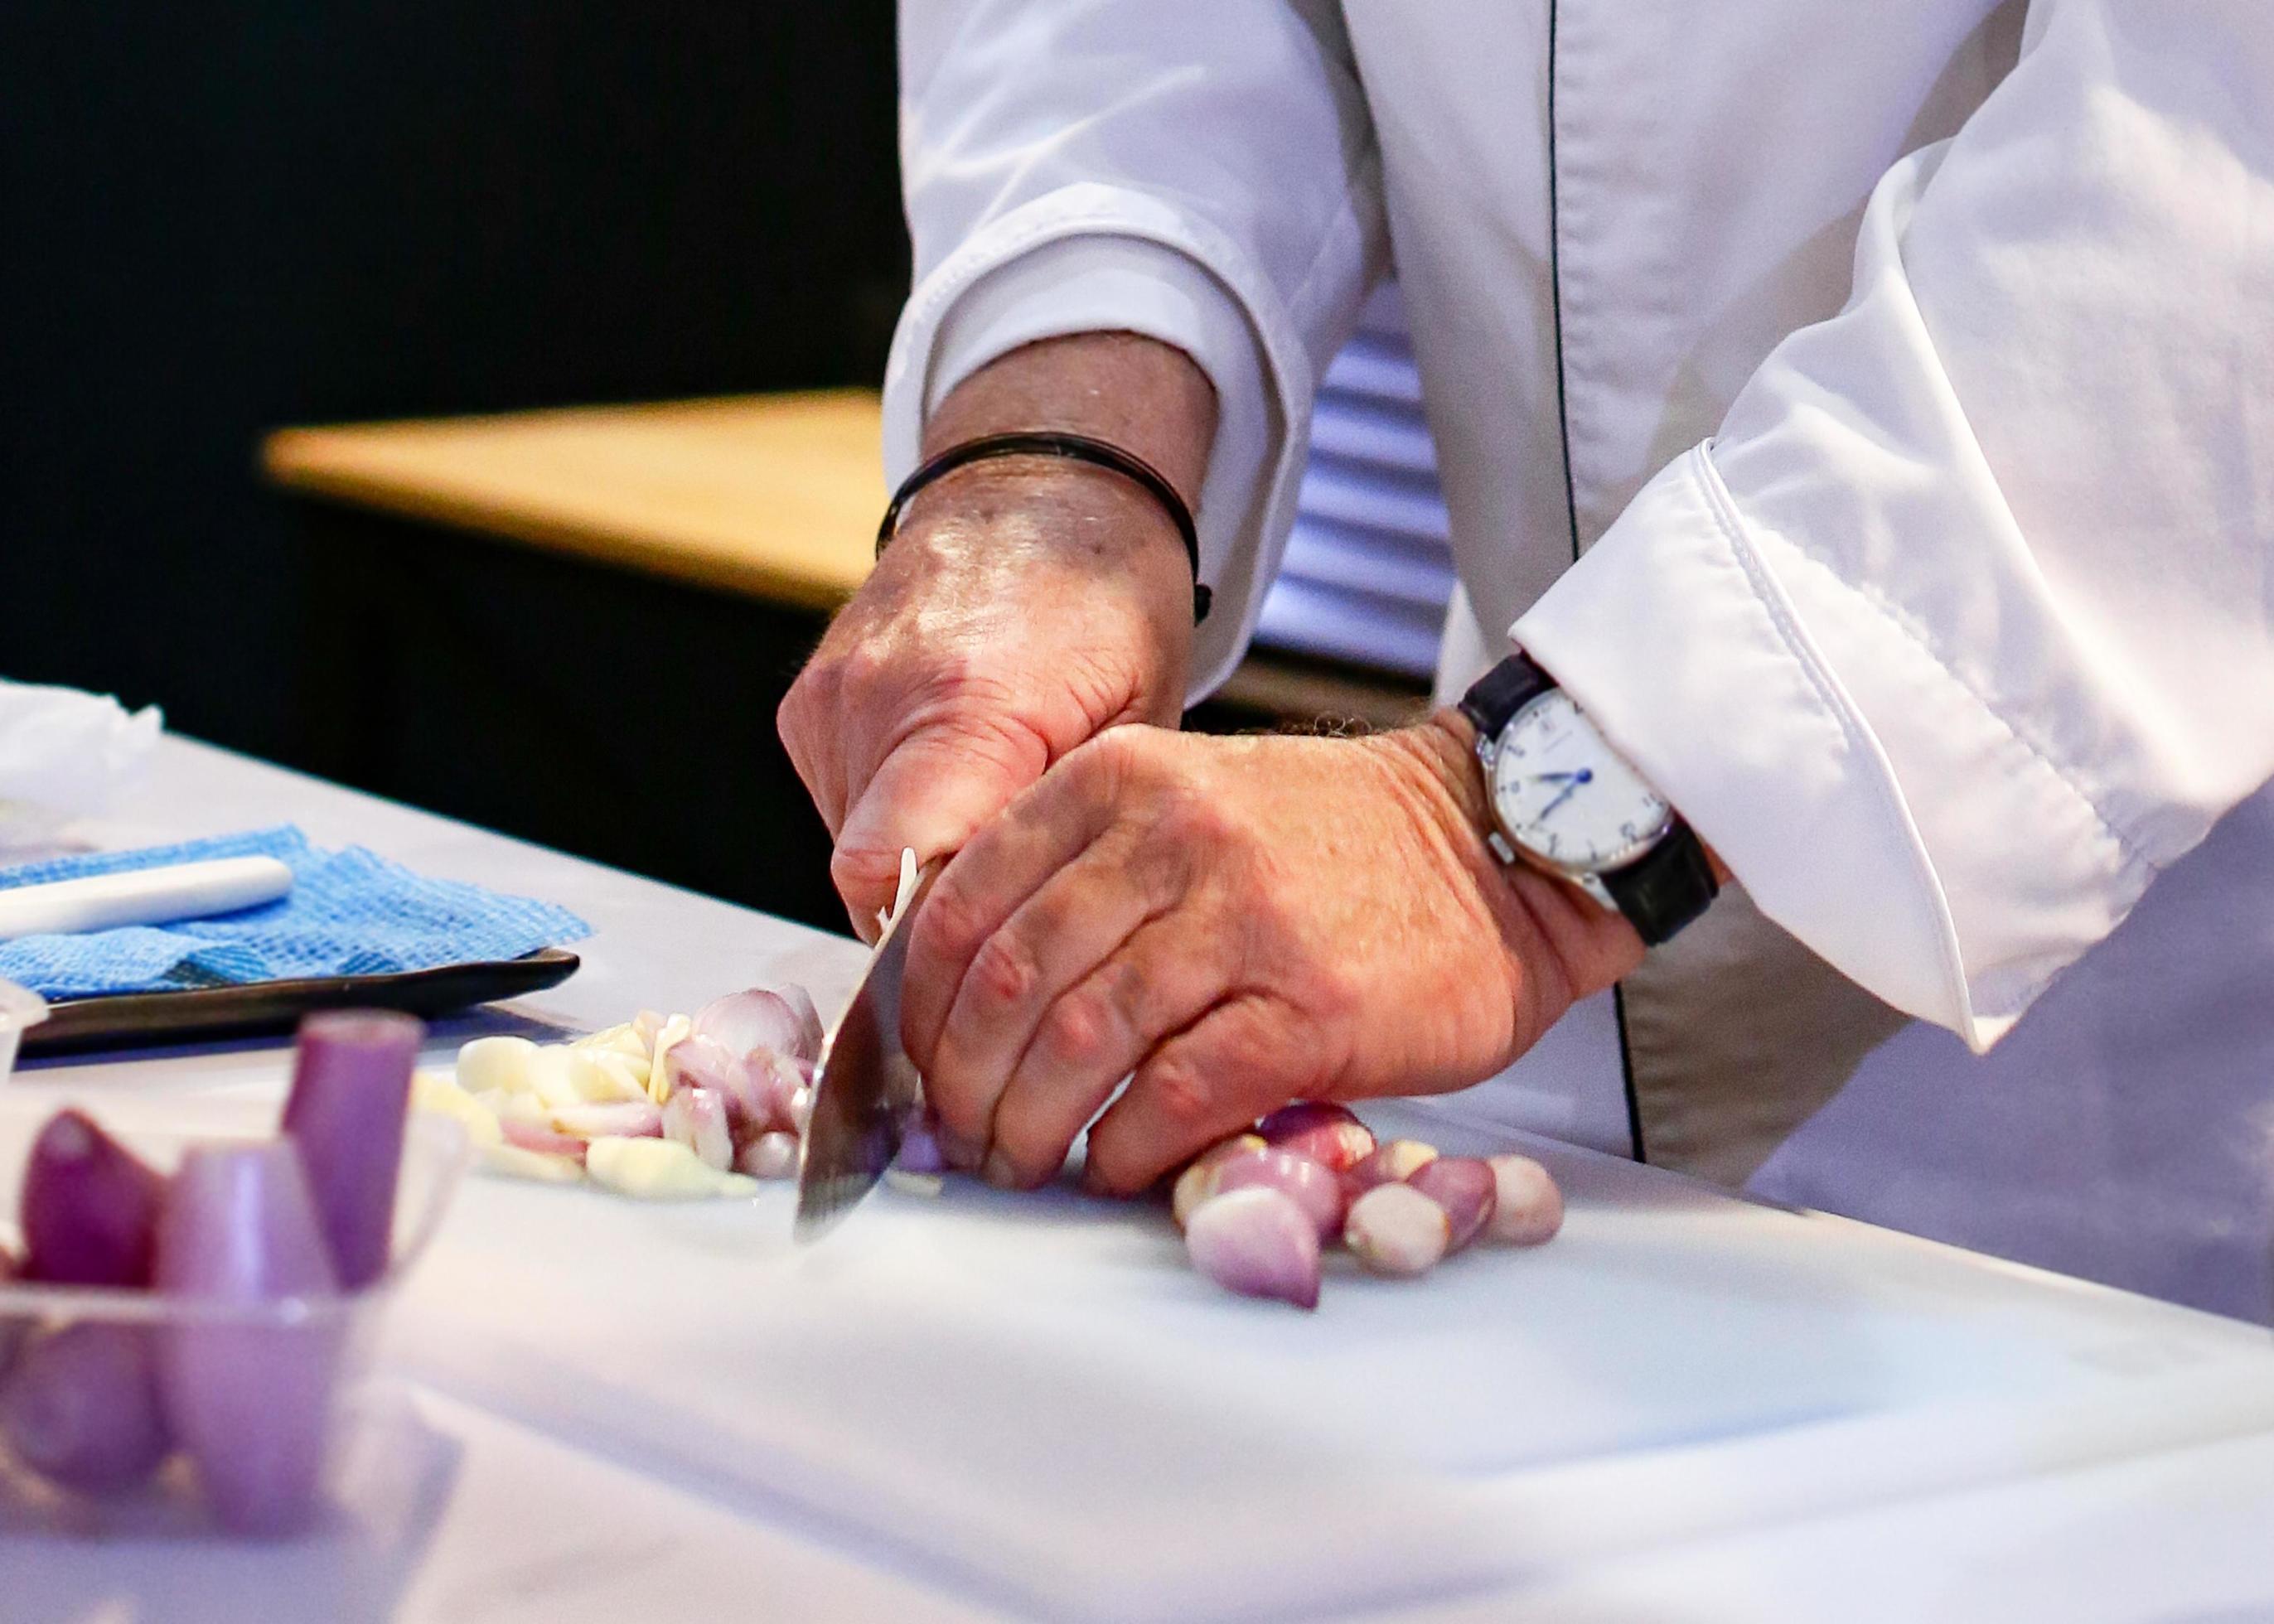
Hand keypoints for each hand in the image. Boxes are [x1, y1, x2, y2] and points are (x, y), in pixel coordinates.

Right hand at [778, 333, 1214, 933]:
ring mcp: (828, 702)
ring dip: (924, 867)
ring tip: (1001, 817)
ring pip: (856, 854)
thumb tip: (1031, 941)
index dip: (937, 945)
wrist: (1043, 489)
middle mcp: (874, 701)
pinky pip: (843, 808)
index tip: (996, 967)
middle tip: (1024, 905)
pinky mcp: (804, 707)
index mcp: (967, 705)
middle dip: (946, 917)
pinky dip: (898, 821)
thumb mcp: (1137, 723)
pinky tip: (961, 778)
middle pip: (874, 881)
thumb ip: (1070, 832)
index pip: (890, 878)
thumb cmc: (1108, 602)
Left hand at [899, 716, 1645, 1194]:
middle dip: (961, 1083)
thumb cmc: (1335, 842)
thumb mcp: (1190, 803)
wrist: (1500, 846)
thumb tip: (971, 999)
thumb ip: (1084, 872)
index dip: (917, 1006)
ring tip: (1021, 1162)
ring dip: (1029, 1126)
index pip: (964, 903)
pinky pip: (1174, 1095)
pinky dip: (1123, 1148)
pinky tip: (1111, 1167)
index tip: (912, 1067)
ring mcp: (1244, 922)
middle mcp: (1173, 838)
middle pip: (1009, 982)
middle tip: (961, 1136)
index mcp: (1121, 781)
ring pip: (1079, 1042)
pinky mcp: (1311, 1009)